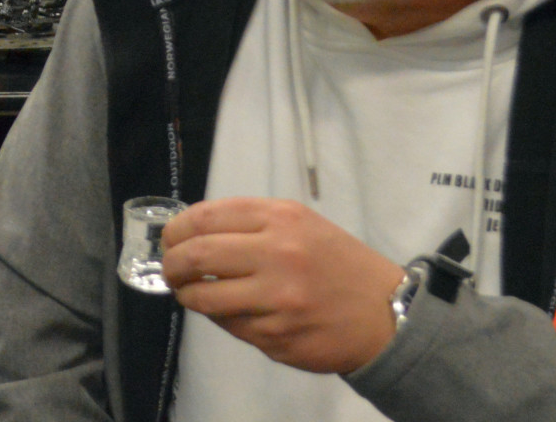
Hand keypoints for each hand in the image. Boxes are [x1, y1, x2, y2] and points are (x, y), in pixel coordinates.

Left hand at [162, 197, 405, 374]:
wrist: (386, 314)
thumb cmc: (337, 263)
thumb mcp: (301, 224)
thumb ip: (251, 224)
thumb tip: (192, 233)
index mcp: (281, 219)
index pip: (205, 218)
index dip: (176, 230)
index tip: (169, 239)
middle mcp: (278, 254)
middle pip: (197, 256)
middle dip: (172, 264)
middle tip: (170, 269)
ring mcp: (277, 299)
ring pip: (205, 298)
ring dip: (187, 296)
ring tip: (188, 293)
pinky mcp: (276, 336)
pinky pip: (229, 326)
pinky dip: (219, 318)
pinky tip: (227, 311)